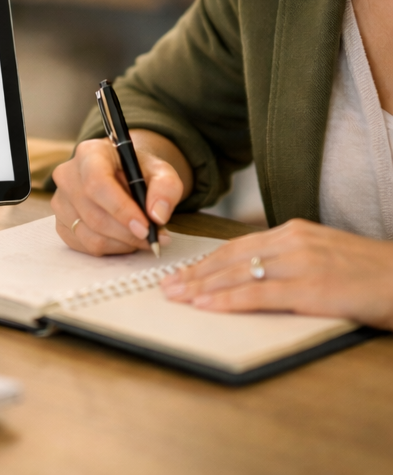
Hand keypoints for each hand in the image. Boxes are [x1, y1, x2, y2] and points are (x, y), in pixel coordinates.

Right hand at [51, 131, 192, 255]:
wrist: (121, 174)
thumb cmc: (138, 172)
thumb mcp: (160, 171)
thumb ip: (166, 188)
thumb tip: (157, 215)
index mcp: (89, 153)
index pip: (97, 184)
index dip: (121, 209)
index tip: (145, 227)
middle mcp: (67, 175)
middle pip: (95, 215)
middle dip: (128, 233)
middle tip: (154, 238)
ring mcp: (60, 200)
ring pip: (91, 235)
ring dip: (123, 243)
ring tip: (142, 237)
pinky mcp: (61, 222)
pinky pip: (86, 246)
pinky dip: (112, 248)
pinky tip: (124, 238)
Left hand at [160, 219, 392, 328]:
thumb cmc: (371, 274)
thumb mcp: (324, 257)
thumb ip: (291, 261)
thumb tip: (257, 276)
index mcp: (293, 233)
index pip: (237, 246)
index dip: (206, 261)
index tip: (182, 272)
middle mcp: (291, 242)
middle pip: (230, 258)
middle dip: (195, 273)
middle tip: (166, 285)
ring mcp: (300, 263)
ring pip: (238, 273)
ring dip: (202, 286)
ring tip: (176, 295)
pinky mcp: (311, 288)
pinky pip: (259, 294)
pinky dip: (228, 299)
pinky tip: (206, 305)